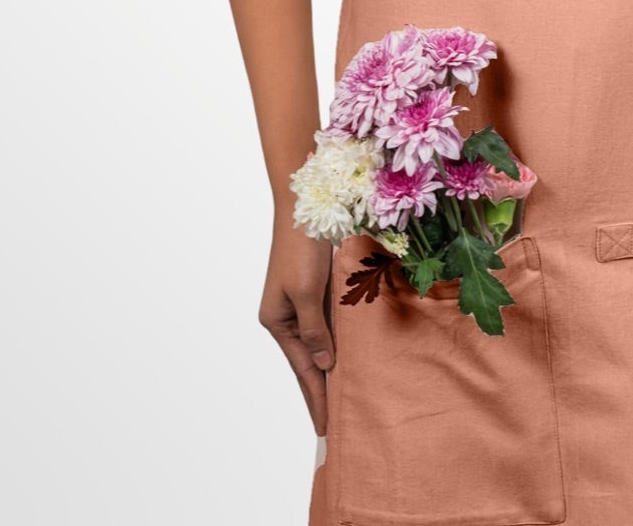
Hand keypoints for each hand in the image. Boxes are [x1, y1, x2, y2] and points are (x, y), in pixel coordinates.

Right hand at [260, 212, 335, 434]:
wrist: (304, 204)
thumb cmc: (300, 246)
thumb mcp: (305, 291)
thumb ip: (315, 329)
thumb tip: (325, 365)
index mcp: (277, 321)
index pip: (303, 370)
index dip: (316, 399)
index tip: (326, 429)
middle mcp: (289, 316)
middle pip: (312, 361)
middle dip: (325, 389)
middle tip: (339, 423)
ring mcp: (305, 302)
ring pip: (324, 342)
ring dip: (336, 365)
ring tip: (349, 397)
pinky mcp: (320, 288)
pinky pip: (333, 322)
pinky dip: (343, 339)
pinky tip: (354, 353)